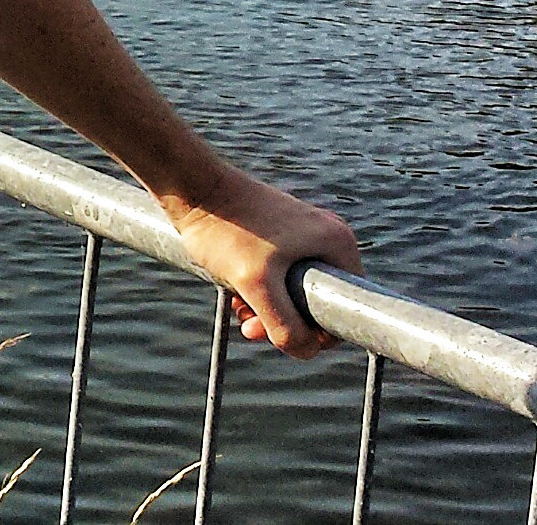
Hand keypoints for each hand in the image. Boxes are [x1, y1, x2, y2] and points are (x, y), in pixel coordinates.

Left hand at [159, 167, 361, 359]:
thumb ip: (284, 324)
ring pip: (295, 290)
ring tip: (239, 310)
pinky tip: (235, 294)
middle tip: (251, 328)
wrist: (191, 187)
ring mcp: (302, 233)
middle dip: (285, 321)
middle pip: (318, 300)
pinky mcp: (278, 233)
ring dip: (269, 308)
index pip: (345, 307)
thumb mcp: (257, 285)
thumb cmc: (227, 229)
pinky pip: (279, 275)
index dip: (317, 333)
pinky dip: (260, 290)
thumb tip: (305, 350)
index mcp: (338, 244)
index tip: (281, 336)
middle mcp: (327, 236)